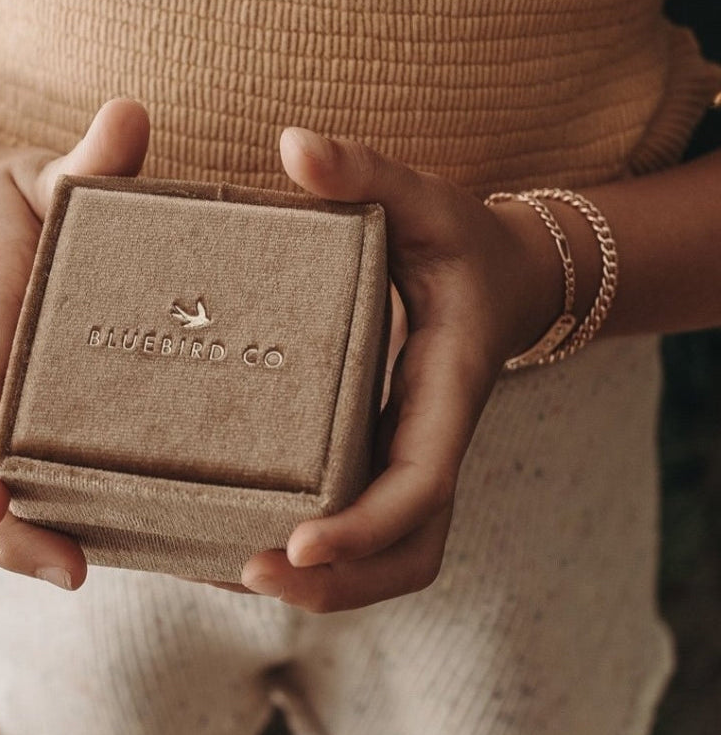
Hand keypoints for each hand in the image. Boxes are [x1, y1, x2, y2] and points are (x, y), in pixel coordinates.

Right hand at [0, 99, 149, 589]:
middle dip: (2, 526)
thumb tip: (131, 115)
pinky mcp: (4, 421)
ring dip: (21, 539)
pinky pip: (7, 476)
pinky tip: (106, 547)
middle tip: (74, 572)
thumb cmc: (15, 206)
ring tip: (99, 574)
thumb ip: (88, 161)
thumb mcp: (46, 174)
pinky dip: (40, 519)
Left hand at [240, 127, 562, 611]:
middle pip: (410, 550)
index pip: (422, 481)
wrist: (502, 280)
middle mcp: (435, 440)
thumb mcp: (423, 198)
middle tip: (246, 573)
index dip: (366, 526)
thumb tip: (292, 144)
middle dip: (338, 584)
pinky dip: (325, 565)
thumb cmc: (461, 242)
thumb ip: (365, 171)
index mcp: (448, 388)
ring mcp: (414, 459)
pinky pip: (371, 536)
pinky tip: (245, 546)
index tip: (297, 545)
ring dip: (329, 589)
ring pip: (394, 559)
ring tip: (233, 574)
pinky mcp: (390, 461)